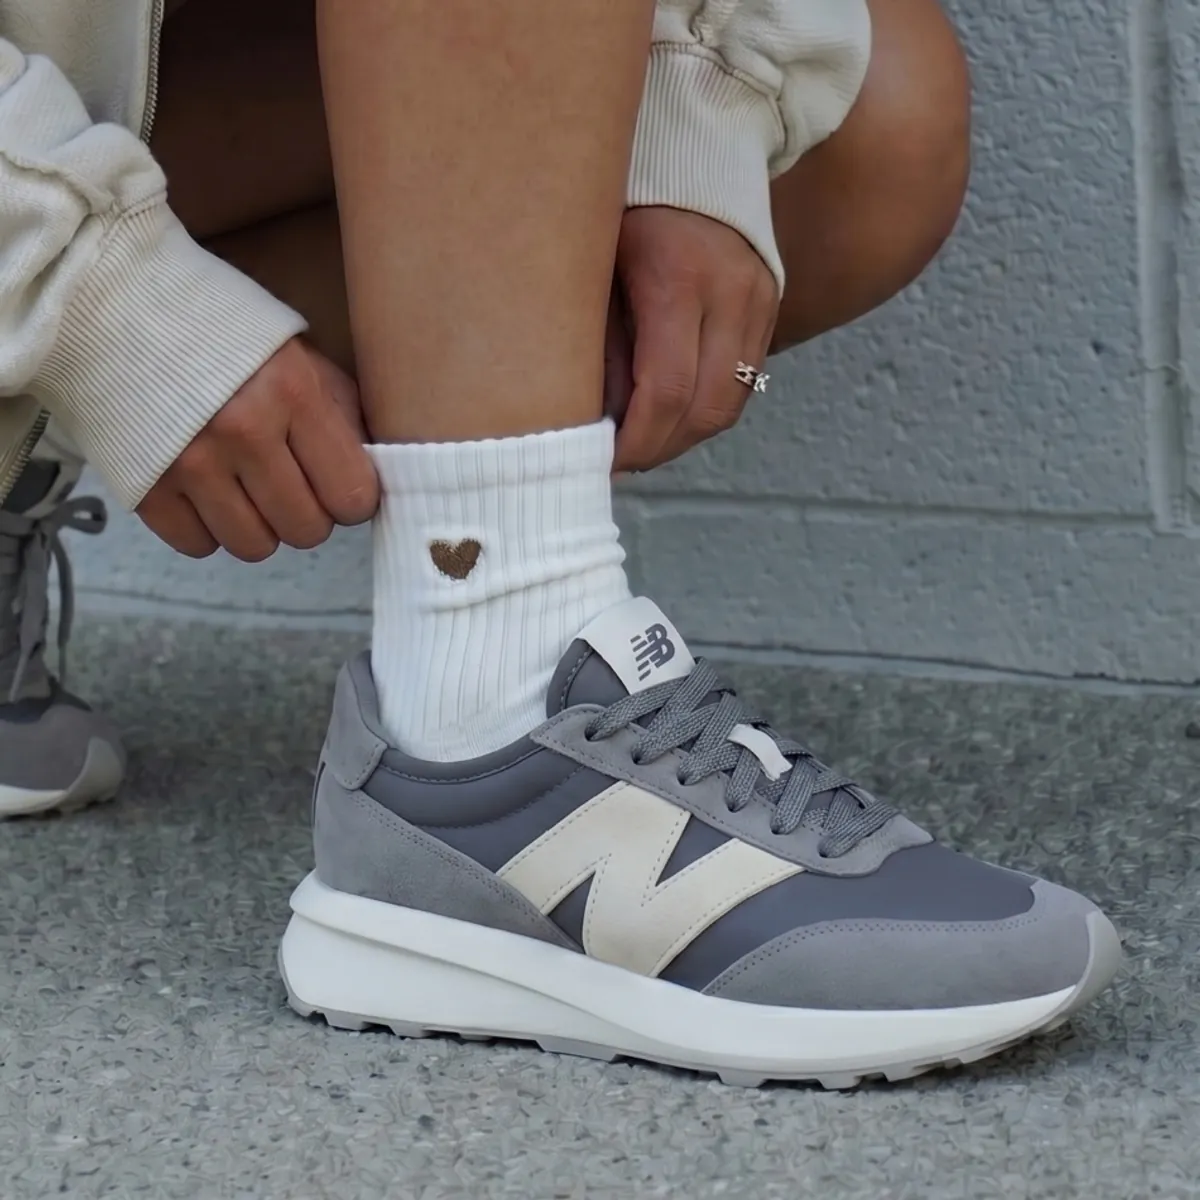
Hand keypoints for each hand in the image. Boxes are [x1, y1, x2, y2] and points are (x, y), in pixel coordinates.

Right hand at [137, 338, 378, 561]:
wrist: (118, 304)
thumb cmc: (225, 332)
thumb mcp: (301, 354)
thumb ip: (343, 412)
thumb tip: (375, 472)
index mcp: (293, 393)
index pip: (352, 495)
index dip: (351, 497)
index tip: (339, 484)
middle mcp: (243, 431)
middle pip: (306, 530)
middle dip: (307, 513)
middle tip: (291, 484)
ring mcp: (189, 462)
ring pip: (254, 547)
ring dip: (259, 526)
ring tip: (248, 488)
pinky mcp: (144, 485)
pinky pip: (197, 546)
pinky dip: (206, 528)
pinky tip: (206, 493)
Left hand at [606, 207, 778, 472]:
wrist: (695, 147)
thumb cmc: (627, 205)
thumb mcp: (595, 266)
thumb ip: (599, 344)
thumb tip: (598, 424)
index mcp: (678, 280)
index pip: (666, 392)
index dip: (635, 441)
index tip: (602, 460)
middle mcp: (731, 293)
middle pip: (706, 410)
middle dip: (659, 449)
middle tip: (618, 461)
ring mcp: (761, 301)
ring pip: (729, 406)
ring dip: (683, 437)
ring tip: (642, 440)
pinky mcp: (772, 308)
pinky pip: (743, 383)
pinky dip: (704, 409)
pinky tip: (669, 411)